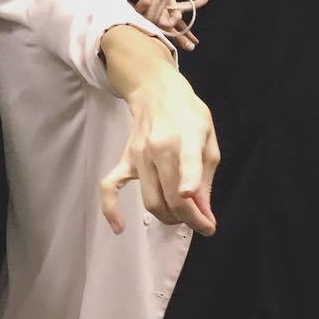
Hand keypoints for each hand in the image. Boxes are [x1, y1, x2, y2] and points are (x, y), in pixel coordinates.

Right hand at [99, 63, 219, 236]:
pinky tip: (119, 228)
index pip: (188, 161)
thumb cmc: (188, 115)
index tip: (199, 210)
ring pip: (151, 201)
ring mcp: (138, 156)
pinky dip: (111, 209)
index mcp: (187, 135)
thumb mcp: (208, 138)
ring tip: (181, 219)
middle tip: (202, 224)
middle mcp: (159, 147)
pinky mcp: (125, 160)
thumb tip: (203, 212)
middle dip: (190, 220)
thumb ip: (206, 176)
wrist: (155, 91)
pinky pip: (110, 187)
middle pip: (172, 197)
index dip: (191, 184)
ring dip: (168, 218)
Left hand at [109, 0, 208, 51]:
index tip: (134, 13)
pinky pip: (180, 10)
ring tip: (188, 46)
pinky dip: (183, 24)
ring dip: (178, 31)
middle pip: (158, 13)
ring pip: (171, 16)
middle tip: (149, 35)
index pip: (146, 1)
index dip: (141, 9)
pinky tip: (191, 38)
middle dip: (153, 25)